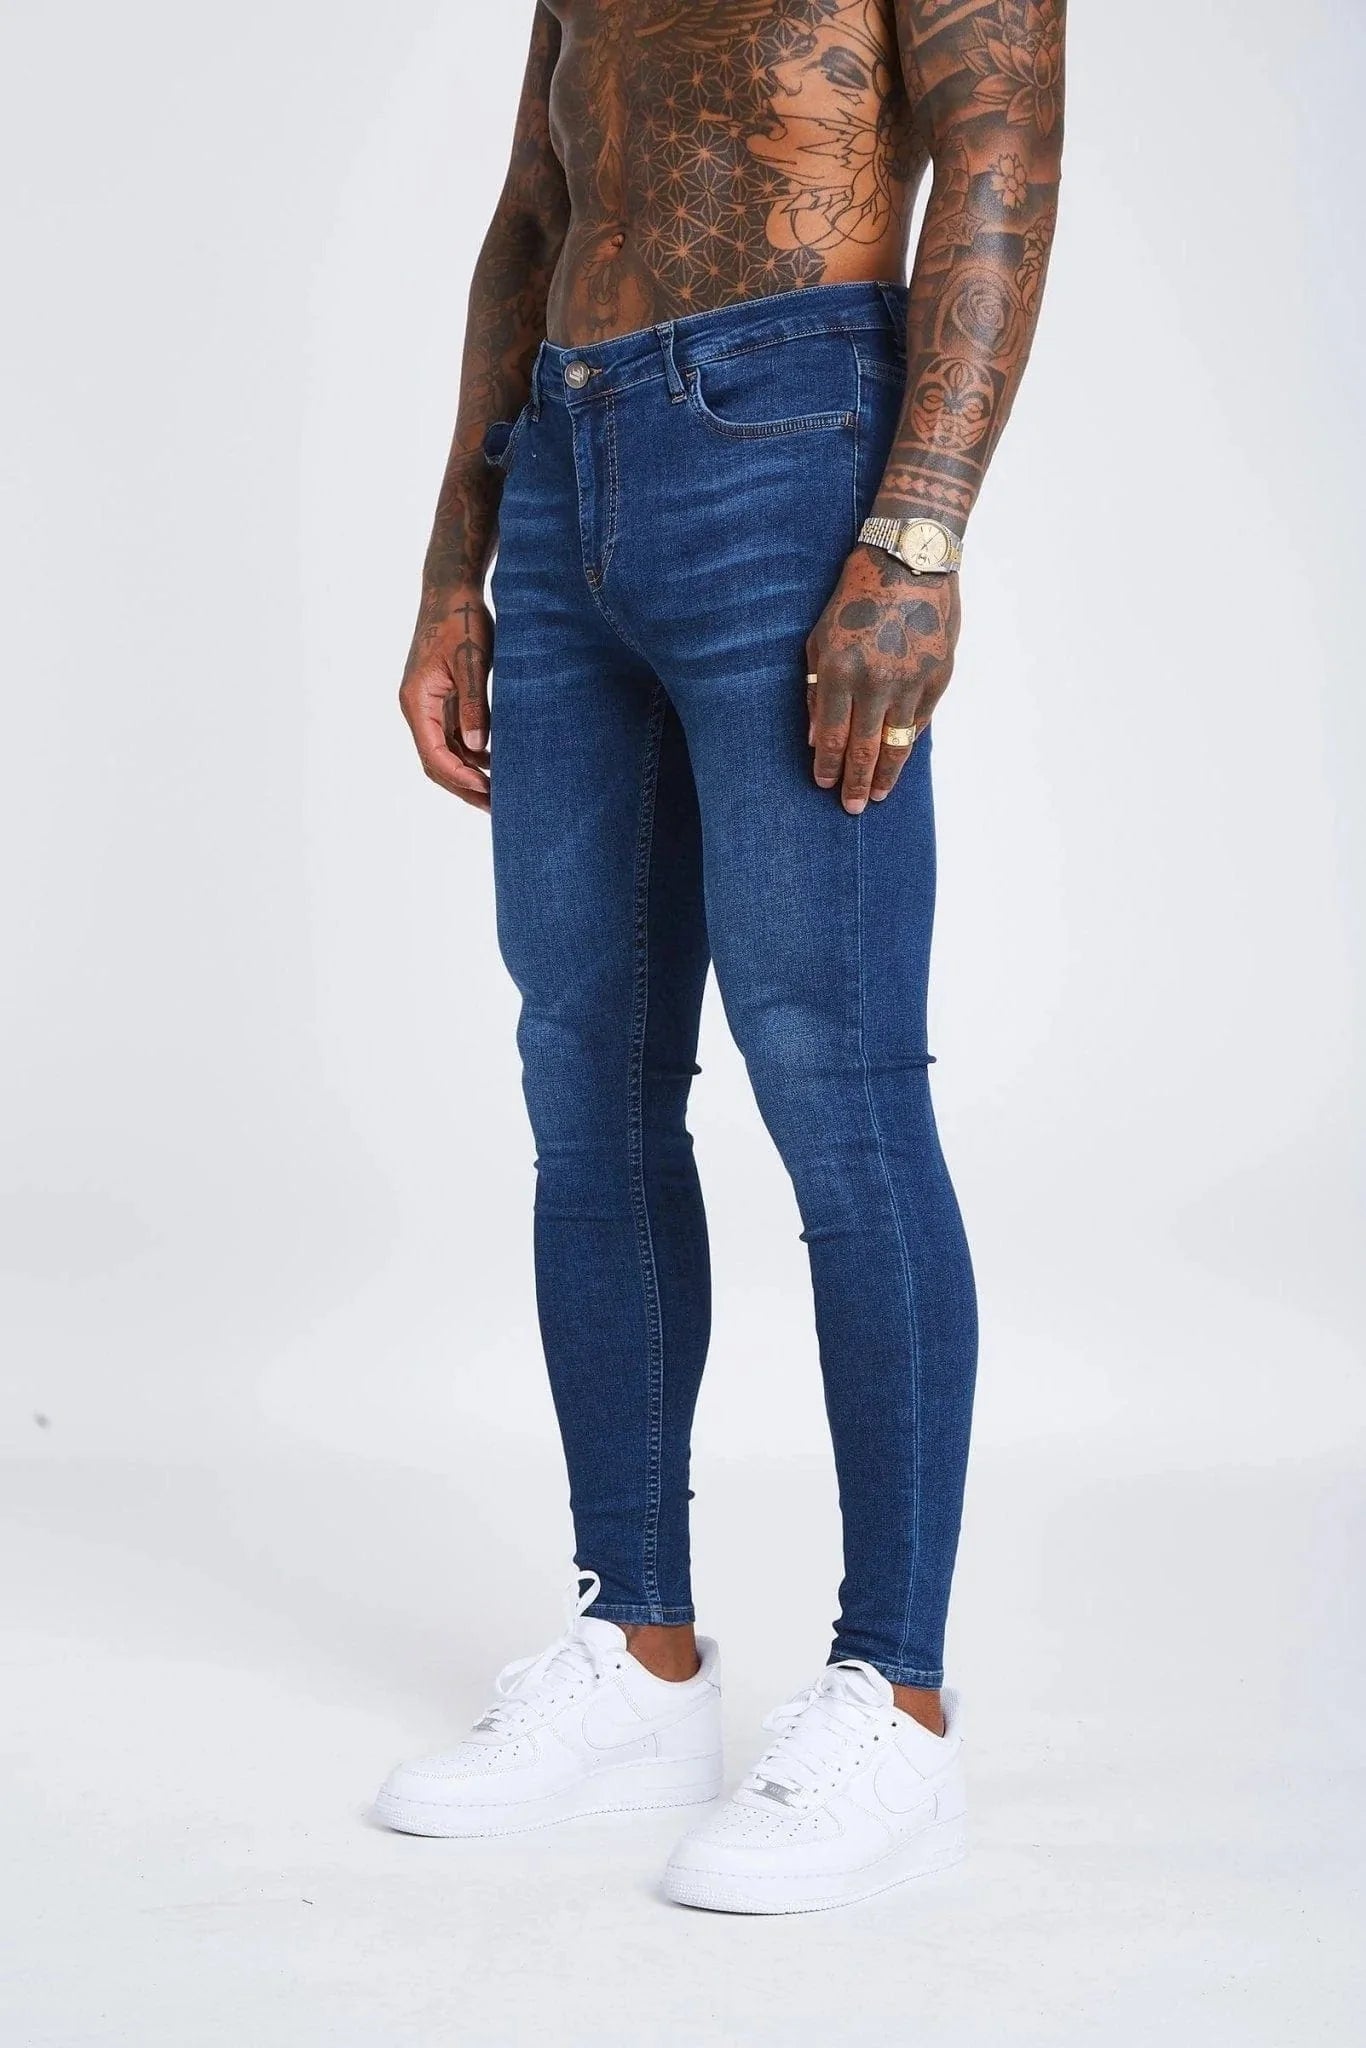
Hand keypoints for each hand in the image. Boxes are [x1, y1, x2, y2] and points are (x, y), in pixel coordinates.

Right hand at [399, 585, 492, 812]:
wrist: (452, 590)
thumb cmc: (461, 619)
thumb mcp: (471, 660)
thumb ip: (473, 704)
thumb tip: (477, 747)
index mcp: (417, 701)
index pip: (433, 754)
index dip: (459, 776)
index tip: (487, 790)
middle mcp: (417, 708)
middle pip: (436, 762)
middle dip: (464, 786)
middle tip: (496, 807)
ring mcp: (428, 706)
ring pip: (445, 753)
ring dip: (469, 773)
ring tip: (500, 793)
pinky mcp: (441, 700)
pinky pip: (453, 737)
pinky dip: (472, 754)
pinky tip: (497, 764)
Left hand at [806, 545, 961, 813]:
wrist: (909, 560)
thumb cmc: (856, 596)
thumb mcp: (820, 638)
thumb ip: (817, 689)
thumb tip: (817, 736)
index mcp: (841, 671)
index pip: (833, 736)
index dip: (829, 767)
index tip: (825, 786)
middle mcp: (877, 682)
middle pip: (865, 749)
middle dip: (857, 783)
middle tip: (853, 808)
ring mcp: (912, 681)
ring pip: (898, 742)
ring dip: (887, 773)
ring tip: (878, 794)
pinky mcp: (939, 675)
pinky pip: (921, 719)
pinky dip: (908, 740)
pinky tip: (899, 755)